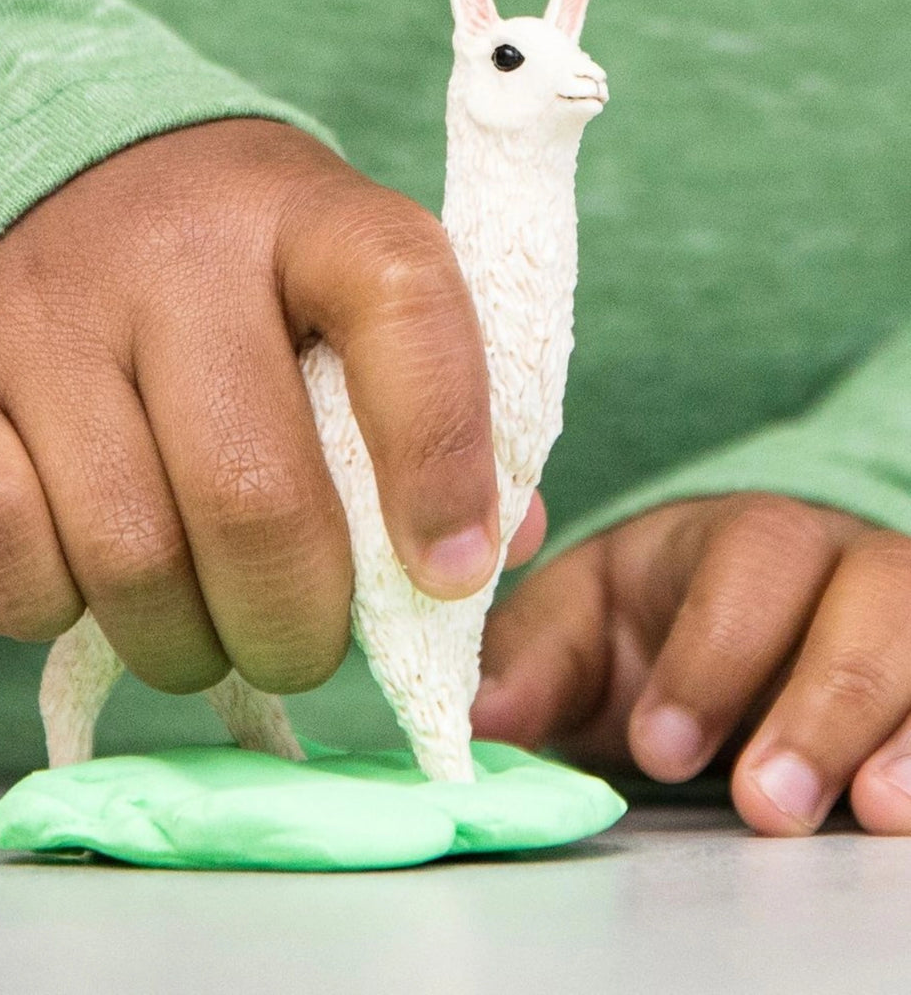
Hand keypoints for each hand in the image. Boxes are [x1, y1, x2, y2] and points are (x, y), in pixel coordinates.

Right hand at [0, 118, 543, 694]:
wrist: (25, 182)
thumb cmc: (218, 269)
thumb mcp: (333, 288)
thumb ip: (426, 405)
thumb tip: (481, 554)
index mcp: (303, 213)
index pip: (404, 307)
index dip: (445, 458)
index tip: (448, 573)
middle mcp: (167, 253)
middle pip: (254, 495)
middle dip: (295, 627)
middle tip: (298, 644)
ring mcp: (36, 317)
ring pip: (129, 555)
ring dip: (183, 642)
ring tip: (200, 630)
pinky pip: (5, 559)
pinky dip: (57, 609)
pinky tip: (83, 576)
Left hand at [472, 492, 910, 835]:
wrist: (732, 633)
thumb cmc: (646, 622)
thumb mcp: (578, 631)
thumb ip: (534, 665)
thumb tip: (479, 721)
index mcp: (738, 534)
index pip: (748, 561)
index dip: (714, 652)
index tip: (659, 747)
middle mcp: (841, 562)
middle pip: (868, 598)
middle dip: (819, 702)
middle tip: (764, 803)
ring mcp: (906, 617)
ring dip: (905, 732)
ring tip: (870, 813)